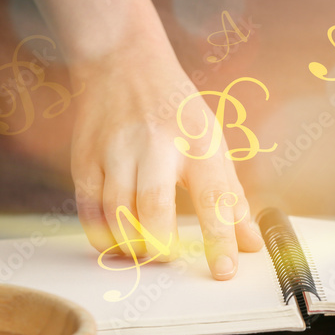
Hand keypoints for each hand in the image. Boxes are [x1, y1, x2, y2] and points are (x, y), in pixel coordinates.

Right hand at [70, 55, 263, 280]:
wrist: (122, 62)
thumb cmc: (175, 109)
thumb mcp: (212, 144)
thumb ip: (230, 197)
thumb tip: (249, 243)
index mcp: (197, 142)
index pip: (214, 198)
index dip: (221, 240)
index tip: (224, 272)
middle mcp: (156, 145)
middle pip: (154, 209)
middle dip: (163, 245)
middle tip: (170, 256)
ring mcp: (116, 151)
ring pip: (117, 215)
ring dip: (133, 245)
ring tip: (146, 251)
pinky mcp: (85, 158)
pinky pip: (89, 210)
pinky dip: (102, 236)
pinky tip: (117, 241)